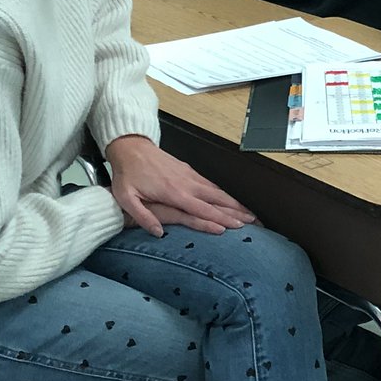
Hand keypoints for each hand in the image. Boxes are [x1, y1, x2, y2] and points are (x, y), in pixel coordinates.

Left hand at [106, 135, 256, 237]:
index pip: (202, 209)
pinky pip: (210, 184)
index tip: (235, 227)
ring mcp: (189, 175)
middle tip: (254, 222)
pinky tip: (229, 200)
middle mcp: (186, 183)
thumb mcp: (127, 198)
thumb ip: (143, 216)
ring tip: (248, 213)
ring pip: (217, 191)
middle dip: (237, 211)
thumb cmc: (127, 174)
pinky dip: (223, 193)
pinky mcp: (188, 170)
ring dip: (234, 202)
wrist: (130, 148)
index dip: (220, 219)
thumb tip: (158, 233)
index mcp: (173, 192)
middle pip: (217, 199)